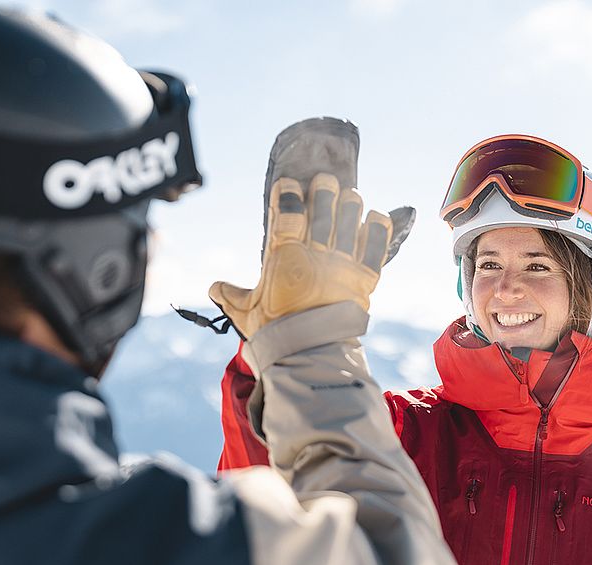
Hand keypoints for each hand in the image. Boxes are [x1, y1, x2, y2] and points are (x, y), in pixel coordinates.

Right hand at [209, 173, 411, 338]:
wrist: (310, 356)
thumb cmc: (275, 334)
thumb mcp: (247, 312)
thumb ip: (231, 295)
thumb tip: (213, 288)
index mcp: (284, 258)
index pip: (287, 214)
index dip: (288, 194)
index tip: (289, 183)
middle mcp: (315, 255)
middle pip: (323, 211)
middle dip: (324, 191)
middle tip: (324, 180)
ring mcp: (342, 266)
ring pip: (350, 223)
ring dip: (350, 205)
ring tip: (350, 195)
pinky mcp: (364, 279)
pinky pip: (376, 248)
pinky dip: (378, 229)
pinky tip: (377, 215)